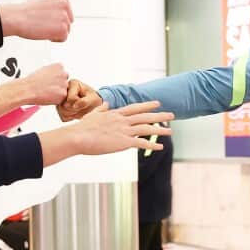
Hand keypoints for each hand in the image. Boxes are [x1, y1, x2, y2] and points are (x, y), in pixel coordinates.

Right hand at [0, 0, 72, 41]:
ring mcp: (64, 16)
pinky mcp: (62, 28)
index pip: (67, 12)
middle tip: (44, 25)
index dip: (56, 19)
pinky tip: (45, 34)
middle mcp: (64, 3)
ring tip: (43, 28)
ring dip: (55, 33)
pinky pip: (64, 38)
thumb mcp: (43, 1)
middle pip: (68, 22)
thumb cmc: (25, 12)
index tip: (46, 18)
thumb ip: (55, 5)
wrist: (16, 18)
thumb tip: (62, 12)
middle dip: (58, 26)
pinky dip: (55, 39)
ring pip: (66, 31)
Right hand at [18, 63, 68, 105]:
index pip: (62, 73)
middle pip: (65, 81)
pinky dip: (56, 99)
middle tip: (48, 88)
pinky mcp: (63, 94)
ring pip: (64, 90)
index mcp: (59, 66)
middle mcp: (64, 74)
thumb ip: (54, 72)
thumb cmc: (33, 81)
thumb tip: (57, 76)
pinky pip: (62, 98)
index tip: (49, 81)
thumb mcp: (45, 69)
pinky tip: (48, 97)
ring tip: (47, 92)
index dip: (55, 79)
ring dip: (58, 92)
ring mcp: (64, 84)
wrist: (28, 89)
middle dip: (59, 85)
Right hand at [39, 101, 173, 164]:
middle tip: (172, 114)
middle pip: (145, 116)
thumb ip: (102, 109)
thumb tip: (107, 103)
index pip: (135, 108)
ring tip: (170, 131)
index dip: (147, 105)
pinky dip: (152, 144)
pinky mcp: (123, 142)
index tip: (157, 103)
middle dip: (159, 115)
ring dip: (160, 129)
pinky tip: (160, 146)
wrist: (78, 137)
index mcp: (115, 114)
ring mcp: (124, 131)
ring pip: (146, 128)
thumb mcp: (93, 115)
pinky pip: (141, 143)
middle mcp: (122, 121)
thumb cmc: (82, 128)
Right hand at [57, 79, 103, 120]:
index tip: (85, 102)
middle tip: (84, 107)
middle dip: (76, 109)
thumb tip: (74, 106)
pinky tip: (77, 113)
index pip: (71, 98)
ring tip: (81, 110)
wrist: (93, 104)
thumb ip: (84, 101)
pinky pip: (63, 117)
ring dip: (74, 114)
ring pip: (62, 112)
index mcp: (73, 84)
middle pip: (65, 106)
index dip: (78, 104)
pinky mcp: (60, 109)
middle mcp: (64, 90)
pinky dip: (71, 118)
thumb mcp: (93, 99)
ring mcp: (60, 100)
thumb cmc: (93, 99)